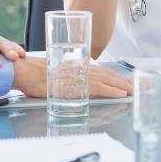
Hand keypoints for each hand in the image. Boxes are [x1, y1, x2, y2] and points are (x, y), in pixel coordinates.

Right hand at [10, 59, 133, 98]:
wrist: (27, 73)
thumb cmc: (36, 75)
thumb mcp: (56, 75)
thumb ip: (67, 78)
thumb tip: (73, 82)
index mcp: (77, 68)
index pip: (101, 72)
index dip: (114, 77)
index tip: (123, 81)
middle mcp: (81, 69)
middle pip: (107, 74)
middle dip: (122, 81)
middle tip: (134, 86)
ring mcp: (81, 76)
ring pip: (107, 80)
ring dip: (121, 85)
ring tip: (132, 90)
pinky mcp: (78, 85)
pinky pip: (100, 88)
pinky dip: (112, 90)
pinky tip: (121, 94)